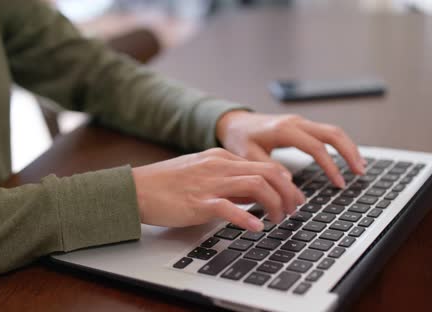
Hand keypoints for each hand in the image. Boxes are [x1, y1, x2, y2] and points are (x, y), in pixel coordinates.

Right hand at [132, 148, 305, 230]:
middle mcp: (219, 167)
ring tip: (279, 220)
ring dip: (274, 204)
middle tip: (295, 210)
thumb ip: (228, 183)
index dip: (286, 182)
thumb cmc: (167, 185)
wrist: (137, 188)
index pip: (264, 165)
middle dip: (288, 192)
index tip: (293, 197)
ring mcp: (209, 183)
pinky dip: (246, 218)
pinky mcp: (198, 202)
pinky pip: (228, 207)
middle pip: (268, 173)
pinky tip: (256, 227)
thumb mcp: (203, 175)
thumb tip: (253, 197)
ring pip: (255, 186)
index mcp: (221, 159)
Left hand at [216, 111, 365, 187]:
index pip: (316, 147)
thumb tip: (290, 184)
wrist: (234, 122)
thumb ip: (269, 168)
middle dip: (349, 153)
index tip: (339, 184)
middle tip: (360, 173)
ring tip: (359, 167)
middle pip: (332, 133)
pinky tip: (346, 158)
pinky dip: (339, 145)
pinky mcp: (302, 126)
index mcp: (284, 129)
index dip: (330, 166)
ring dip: (348, 148)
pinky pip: (326, 133)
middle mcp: (296, 122)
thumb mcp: (248, 156)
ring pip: (333, 131)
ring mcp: (300, 122)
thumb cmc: (239, 139)